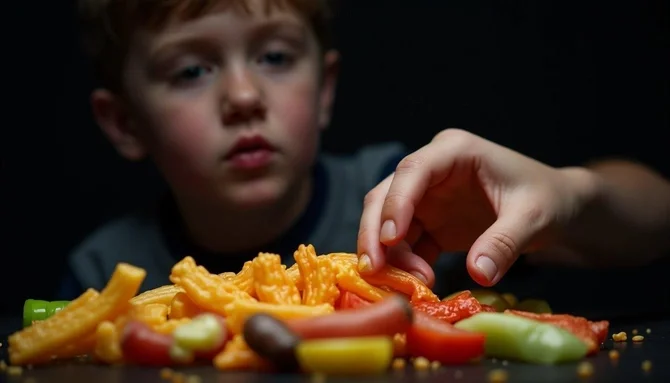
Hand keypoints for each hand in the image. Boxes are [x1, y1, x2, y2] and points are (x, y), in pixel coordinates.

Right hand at [356, 129, 595, 286]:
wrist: (557, 209)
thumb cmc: (548, 200)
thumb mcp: (533, 218)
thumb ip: (504, 243)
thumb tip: (478, 274)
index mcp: (454, 152)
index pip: (412, 171)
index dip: (395, 204)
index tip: (389, 239)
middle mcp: (432, 171)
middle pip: (386, 196)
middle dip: (374, 233)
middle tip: (374, 270)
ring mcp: (427, 197)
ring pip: (387, 222)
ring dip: (390, 254)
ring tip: (412, 285)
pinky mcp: (430, 222)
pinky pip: (405, 243)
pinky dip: (405, 264)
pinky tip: (418, 284)